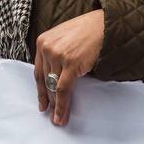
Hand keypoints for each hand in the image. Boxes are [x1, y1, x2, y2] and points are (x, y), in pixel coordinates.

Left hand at [34, 9, 104, 126]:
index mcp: (43, 41)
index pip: (38, 71)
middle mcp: (47, 48)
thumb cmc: (89, 31)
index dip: (40, 89)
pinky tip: (62, 116)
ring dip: (55, 106)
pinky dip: (62, 105)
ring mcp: (57, 56)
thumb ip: (57, 53)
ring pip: (53, 87)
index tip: (42, 102)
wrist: (105, 25)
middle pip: (44, 80)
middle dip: (47, 100)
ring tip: (57, 119)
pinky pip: (63, 90)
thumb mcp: (65, 38)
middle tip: (49, 114)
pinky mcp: (70, 64)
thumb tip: (56, 77)